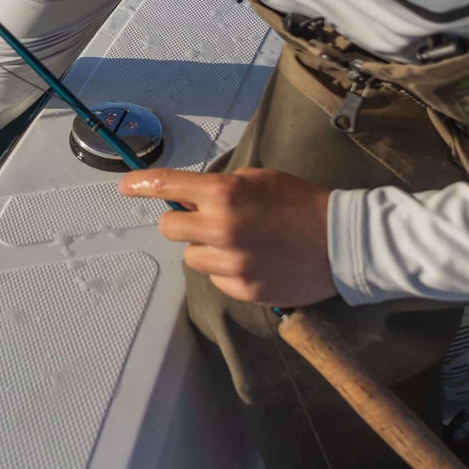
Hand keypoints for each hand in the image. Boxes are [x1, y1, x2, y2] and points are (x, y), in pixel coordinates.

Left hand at [118, 167, 336, 307]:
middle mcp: (221, 228)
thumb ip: (224, 187)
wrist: (344, 242)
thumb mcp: (261, 179)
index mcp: (225, 194)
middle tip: (204, 220)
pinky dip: (227, 271)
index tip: (124, 187)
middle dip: (182, 222)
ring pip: (192, 257)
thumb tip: (192, 198)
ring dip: (206, 249)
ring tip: (240, 244)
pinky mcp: (243, 289)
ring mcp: (231, 263)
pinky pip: (216, 279)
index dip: (142, 185)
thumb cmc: (303, 203)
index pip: (169, 186)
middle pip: (169, 228)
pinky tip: (255, 263)